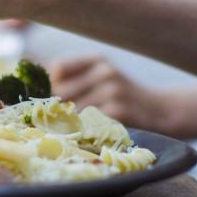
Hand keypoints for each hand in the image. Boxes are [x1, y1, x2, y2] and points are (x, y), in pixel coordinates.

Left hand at [50, 56, 170, 131]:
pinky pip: (88, 124)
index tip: (40, 100)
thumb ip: (74, 81)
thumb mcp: (102, 78)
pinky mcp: (119, 111)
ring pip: (72, 110)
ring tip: (61, 131)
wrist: (160, 109)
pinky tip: (81, 136)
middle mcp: (105, 71)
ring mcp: (113, 90)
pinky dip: (80, 131)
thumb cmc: (123, 97)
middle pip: (61, 91)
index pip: (57, 68)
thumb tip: (36, 91)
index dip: (45, 86)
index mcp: (97, 59)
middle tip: (43, 121)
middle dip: (51, 108)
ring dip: (63, 123)